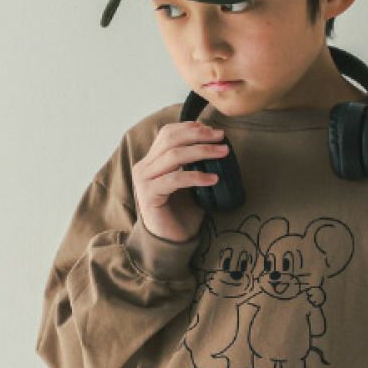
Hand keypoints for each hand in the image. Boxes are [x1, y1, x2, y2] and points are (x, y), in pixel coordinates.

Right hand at [131, 121, 228, 241]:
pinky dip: (196, 176)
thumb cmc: (181, 211)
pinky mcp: (149, 195)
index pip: (168, 133)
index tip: (213, 130)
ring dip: (202, 151)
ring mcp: (144, 180)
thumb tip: (218, 145)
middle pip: (170, 139)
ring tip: (222, 153)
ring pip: (174, 156)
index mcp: (152, 160)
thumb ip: (194, 163)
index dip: (190, 127)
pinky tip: (214, 179)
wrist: (169, 240)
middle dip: (198, 135)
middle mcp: (144, 167)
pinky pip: (175, 179)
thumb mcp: (189, 181)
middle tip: (221, 137)